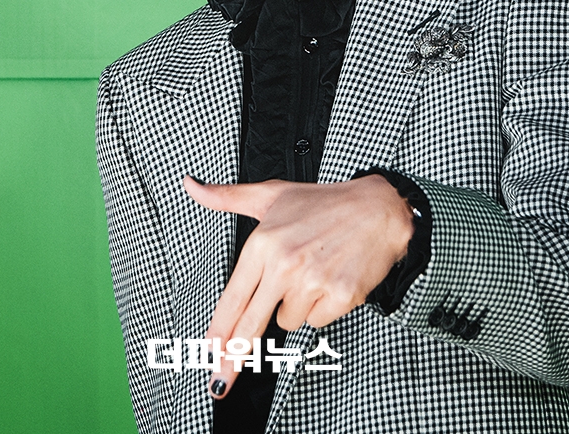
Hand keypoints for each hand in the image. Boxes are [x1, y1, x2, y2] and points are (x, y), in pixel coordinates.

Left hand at [182, 174, 414, 399]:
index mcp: (264, 242)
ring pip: (288, 320)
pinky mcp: (340, 296)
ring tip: (311, 272)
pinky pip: (317, 320)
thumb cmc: (323, 203)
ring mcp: (313, 282)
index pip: (234, 297)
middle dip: (233, 357)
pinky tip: (330, 279)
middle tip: (220, 383)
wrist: (378, 209)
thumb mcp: (271, 195)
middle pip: (251, 324)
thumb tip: (190, 186)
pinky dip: (322, 307)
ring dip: (296, 305)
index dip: (219, 330)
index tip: (208, 352)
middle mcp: (285, 264)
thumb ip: (226, 197)